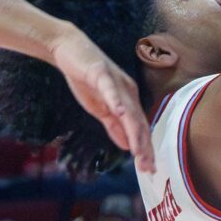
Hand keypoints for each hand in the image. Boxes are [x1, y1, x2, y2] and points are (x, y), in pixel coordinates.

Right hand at [54, 30, 152, 172]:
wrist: (71, 50)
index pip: (140, 129)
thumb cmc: (87, 80)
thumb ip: (114, 126)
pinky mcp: (101, 72)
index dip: (145, 150)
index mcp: (129, 101)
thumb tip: (126, 146)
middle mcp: (128, 92)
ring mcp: (116, 82)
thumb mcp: (101, 109)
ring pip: (129, 110)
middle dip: (144, 147)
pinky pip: (110, 88)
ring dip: (134, 132)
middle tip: (148, 168)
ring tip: (138, 151)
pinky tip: (120, 113)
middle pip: (139, 123)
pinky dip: (116, 101)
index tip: (149, 170)